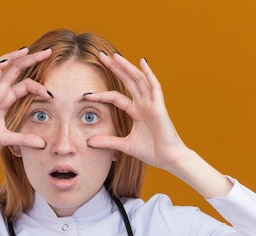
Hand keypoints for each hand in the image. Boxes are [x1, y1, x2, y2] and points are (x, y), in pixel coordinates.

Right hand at [0, 47, 52, 172]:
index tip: (51, 95)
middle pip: (17, 69)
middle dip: (32, 59)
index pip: (26, 85)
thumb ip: (24, 139)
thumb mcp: (7, 138)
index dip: (39, 87)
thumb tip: (42, 144)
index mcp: (5, 99)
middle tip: (48, 51)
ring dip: (13, 57)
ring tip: (26, 50)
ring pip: (1, 66)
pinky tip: (4, 63)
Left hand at [84, 52, 192, 171]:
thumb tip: (88, 142)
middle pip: (127, 81)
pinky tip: (142, 62)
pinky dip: (149, 74)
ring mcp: (152, 104)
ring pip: (138, 80)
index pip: (116, 98)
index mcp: (136, 112)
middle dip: (114, 68)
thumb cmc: (152, 151)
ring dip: (127, 67)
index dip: (102, 95)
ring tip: (115, 56)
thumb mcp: (125, 145)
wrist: (169, 159)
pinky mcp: (160, 107)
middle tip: (101, 55)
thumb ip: (108, 141)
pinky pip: (154, 87)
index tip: (86, 94)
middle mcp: (144, 104)